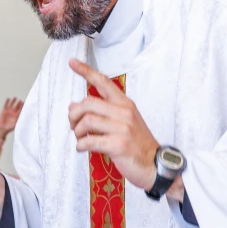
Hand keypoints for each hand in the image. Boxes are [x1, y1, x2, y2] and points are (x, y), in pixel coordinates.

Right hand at [0, 97, 23, 136]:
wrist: (2, 128)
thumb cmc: (9, 128)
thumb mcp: (15, 124)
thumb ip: (19, 121)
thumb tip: (24, 118)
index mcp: (17, 115)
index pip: (20, 110)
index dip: (22, 107)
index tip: (24, 104)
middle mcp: (13, 112)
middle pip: (17, 106)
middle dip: (19, 103)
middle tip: (21, 100)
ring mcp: (8, 111)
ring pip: (11, 104)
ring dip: (13, 101)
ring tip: (15, 97)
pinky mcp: (4, 110)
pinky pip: (5, 105)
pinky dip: (7, 102)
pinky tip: (8, 98)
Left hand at [68, 59, 158, 190]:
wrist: (154, 164)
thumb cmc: (137, 143)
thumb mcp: (124, 122)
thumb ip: (102, 112)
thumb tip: (74, 106)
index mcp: (125, 104)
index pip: (103, 82)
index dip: (86, 71)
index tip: (72, 63)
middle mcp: (124, 112)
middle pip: (88, 103)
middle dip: (74, 115)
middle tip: (73, 126)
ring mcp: (122, 128)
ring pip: (87, 121)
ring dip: (77, 132)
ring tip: (80, 139)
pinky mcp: (118, 145)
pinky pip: (90, 141)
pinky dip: (81, 145)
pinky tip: (82, 148)